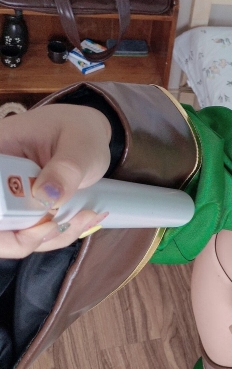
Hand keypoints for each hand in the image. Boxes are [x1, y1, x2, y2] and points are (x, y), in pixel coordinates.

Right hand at [0, 103, 111, 257]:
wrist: (86, 135)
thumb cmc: (79, 130)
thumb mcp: (81, 145)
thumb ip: (66, 168)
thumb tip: (46, 196)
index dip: (2, 215)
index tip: (39, 220)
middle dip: (23, 237)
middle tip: (62, 224)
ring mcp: (6, 199)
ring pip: (10, 238)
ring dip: (48, 238)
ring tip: (85, 215)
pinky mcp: (21, 212)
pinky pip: (30, 237)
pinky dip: (56, 236)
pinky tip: (82, 218)